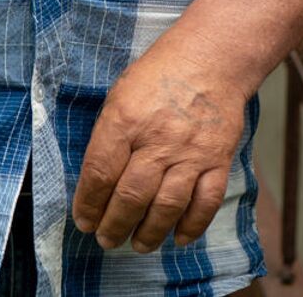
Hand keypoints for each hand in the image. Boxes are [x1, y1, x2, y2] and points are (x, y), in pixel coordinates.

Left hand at [71, 49, 247, 253]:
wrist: (212, 59)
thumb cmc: (159, 75)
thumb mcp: (121, 95)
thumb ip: (110, 136)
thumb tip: (98, 181)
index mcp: (125, 120)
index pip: (100, 173)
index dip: (88, 204)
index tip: (84, 221)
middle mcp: (157, 139)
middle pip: (131, 196)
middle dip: (114, 225)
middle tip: (107, 240)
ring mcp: (191, 152)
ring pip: (167, 206)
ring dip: (149, 233)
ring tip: (139, 244)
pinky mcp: (218, 160)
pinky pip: (205, 203)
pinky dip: (192, 226)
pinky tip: (179, 238)